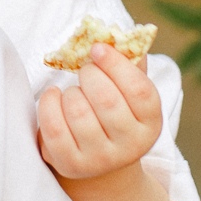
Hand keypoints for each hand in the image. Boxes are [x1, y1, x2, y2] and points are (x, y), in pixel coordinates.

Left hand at [37, 43, 164, 179]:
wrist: (98, 160)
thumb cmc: (113, 114)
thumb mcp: (128, 93)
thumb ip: (129, 64)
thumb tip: (120, 36)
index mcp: (151, 123)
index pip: (139, 89)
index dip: (116, 63)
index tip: (97, 49)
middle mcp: (130, 146)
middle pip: (107, 99)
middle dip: (89, 75)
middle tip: (85, 71)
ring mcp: (101, 159)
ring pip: (79, 111)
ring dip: (70, 91)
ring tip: (73, 92)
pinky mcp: (71, 164)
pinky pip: (54, 126)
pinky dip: (49, 103)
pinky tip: (54, 97)